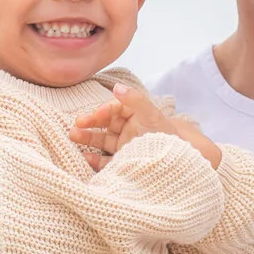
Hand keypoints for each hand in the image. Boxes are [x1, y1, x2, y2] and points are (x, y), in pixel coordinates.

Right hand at [71, 85, 222, 169]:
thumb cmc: (167, 138)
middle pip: (105, 124)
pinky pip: (107, 161)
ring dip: (88, 139)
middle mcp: (130, 130)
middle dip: (90, 124)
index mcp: (137, 115)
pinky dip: (96, 159)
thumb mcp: (152, 116)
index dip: (102, 111)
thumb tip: (116, 86)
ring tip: (73, 137)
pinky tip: (86, 157)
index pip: (115, 109)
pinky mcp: (125, 162)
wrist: (179, 166)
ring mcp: (127, 146)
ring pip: (103, 141)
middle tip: (75, 127)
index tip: (92, 116)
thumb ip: (135, 100)